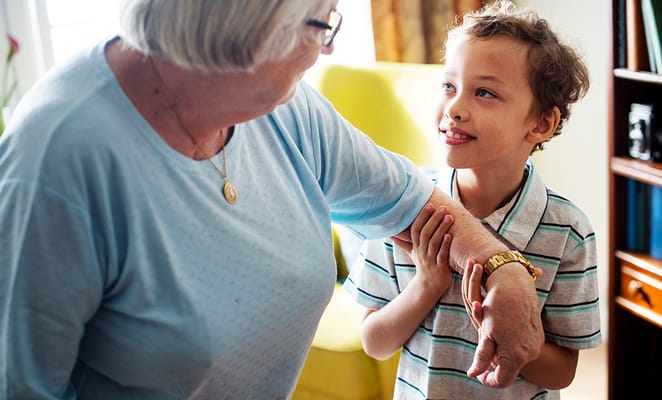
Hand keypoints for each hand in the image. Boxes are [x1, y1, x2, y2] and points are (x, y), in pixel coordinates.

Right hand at [392, 205, 453, 295]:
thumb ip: (403, 242)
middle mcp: (422, 252)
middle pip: (425, 233)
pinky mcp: (440, 267)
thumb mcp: (412, 253)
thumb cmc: (423, 266)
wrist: (429, 286)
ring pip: (434, 242)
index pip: (416, 229)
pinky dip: (445, 245)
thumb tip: (389, 234)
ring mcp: (430, 260)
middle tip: (444, 208)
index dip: (422, 217)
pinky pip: (441, 255)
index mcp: (416, 247)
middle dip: (434, 219)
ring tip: (449, 217)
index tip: (430, 205)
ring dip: (441, 229)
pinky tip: (450, 235)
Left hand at [465, 264, 543, 387]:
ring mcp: (536, 344)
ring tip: (492, 331)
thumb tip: (473, 374)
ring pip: (515, 357)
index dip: (488, 380)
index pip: (502, 380)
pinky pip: (522, 346)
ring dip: (502, 350)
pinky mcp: (538, 335)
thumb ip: (482, 357)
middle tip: (484, 344)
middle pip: (509, 368)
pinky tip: (504, 327)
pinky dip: (510, 342)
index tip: (479, 375)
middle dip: (494, 362)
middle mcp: (530, 353)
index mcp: (516, 356)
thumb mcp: (486, 334)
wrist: (516, 285)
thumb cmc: (498, 308)